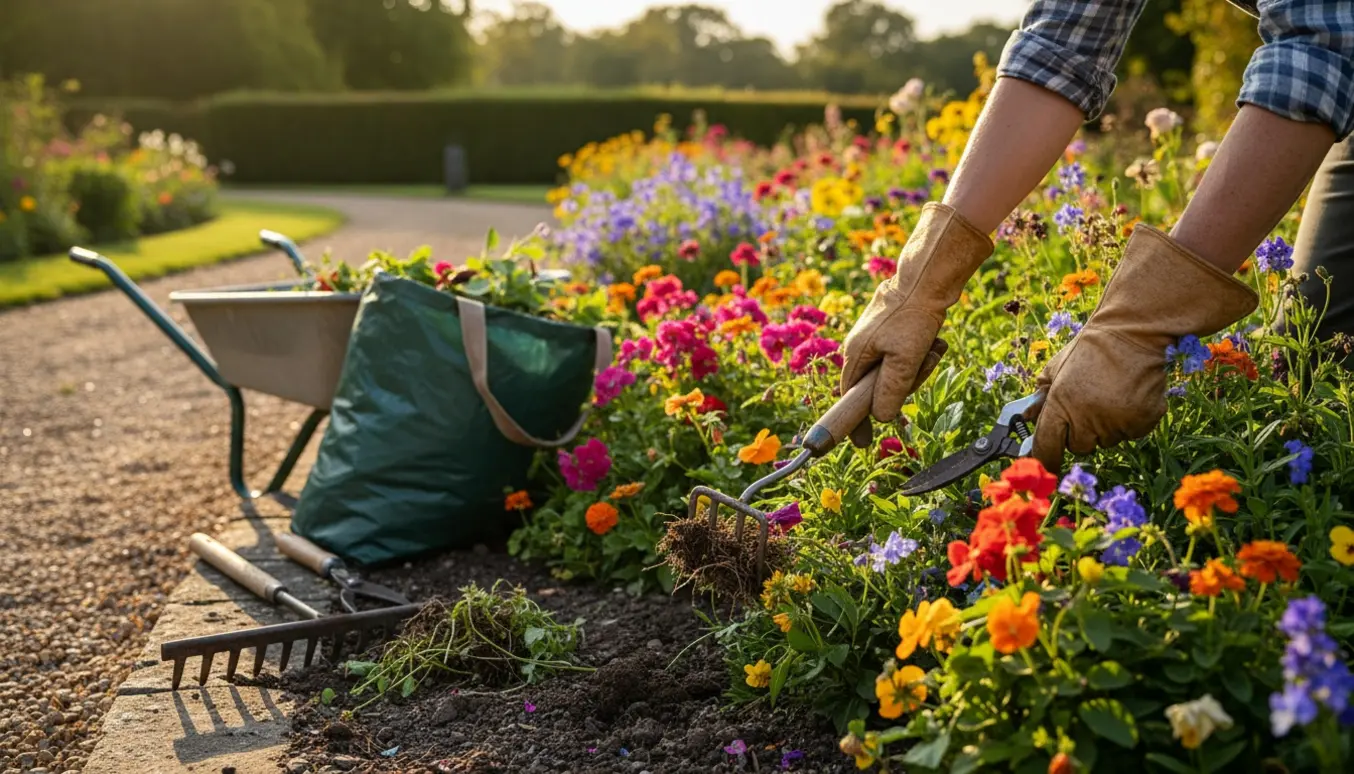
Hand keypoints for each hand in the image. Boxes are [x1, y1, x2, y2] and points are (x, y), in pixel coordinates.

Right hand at [839, 203, 992, 445]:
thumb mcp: (903, 361)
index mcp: (855, 355)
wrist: (927, 277)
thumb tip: (880, 417)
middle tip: (923, 368)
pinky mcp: (893, 331)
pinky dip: (921, 355)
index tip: (860, 444)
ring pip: (896, 372)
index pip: (848, 399)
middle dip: (904, 384)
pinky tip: (933, 342)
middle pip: (877, 387)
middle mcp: (861, 348)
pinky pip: (906, 356)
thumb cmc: (913, 317)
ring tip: (931, 349)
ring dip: (918, 367)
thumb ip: (890, 392)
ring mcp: (877, 339)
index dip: (854, 422)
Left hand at [1029, 225, 1257, 471]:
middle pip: (1078, 446)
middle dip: (1078, 431)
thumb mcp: (1055, 369)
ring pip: (1105, 441)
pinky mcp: (1143, 423)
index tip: (1044, 466)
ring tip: (1109, 394)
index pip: (1046, 446)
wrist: (1131, 333)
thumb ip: (1039, 398)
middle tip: (1086, 404)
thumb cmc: (1089, 350)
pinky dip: (1128, 421)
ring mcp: (1117, 423)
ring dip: (1104, 426)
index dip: (1044, 458)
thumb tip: (1027, 421)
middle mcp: (1088, 419)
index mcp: (1061, 404)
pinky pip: (1129, 434)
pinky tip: (1127, 396)